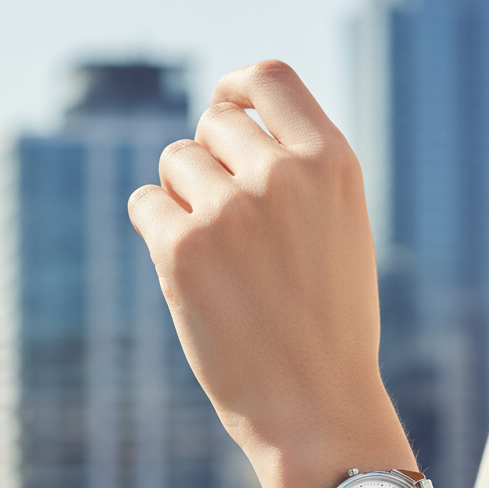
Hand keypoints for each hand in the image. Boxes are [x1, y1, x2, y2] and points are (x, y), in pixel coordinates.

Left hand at [128, 60, 415, 487]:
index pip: (269, 81)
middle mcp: (283, 175)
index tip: (225, 107)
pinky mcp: (183, 249)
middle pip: (213, 124)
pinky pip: (146, 205)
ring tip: (219, 257)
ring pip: (175, 164)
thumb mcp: (343, 231)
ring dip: (184, 199)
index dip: (237, 89)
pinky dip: (159, 230)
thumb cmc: (331, 324)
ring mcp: (231, 210)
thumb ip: (299, 172)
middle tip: (228, 221)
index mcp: (334, 165)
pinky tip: (191, 272)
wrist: (317, 406)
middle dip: (211, 162)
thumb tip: (226, 121)